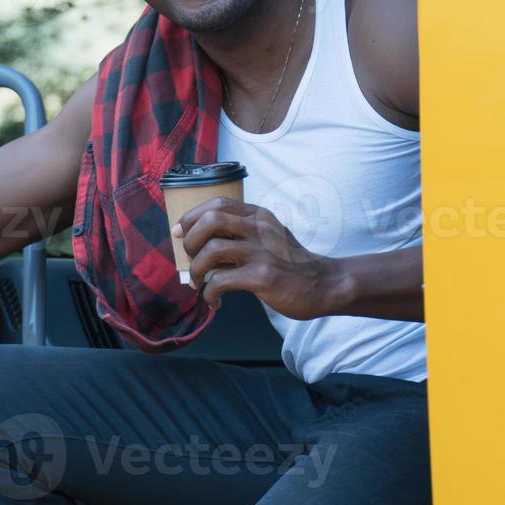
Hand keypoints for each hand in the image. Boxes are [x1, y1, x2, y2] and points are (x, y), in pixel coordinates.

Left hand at [172, 196, 344, 317]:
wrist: (324, 284)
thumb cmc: (290, 263)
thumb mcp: (268, 237)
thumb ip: (241, 233)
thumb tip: (200, 243)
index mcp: (258, 216)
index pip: (217, 203)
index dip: (192, 217)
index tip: (180, 234)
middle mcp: (259, 228)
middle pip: (210, 220)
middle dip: (191, 241)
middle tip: (191, 260)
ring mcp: (262, 252)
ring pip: (212, 251)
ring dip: (197, 270)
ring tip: (200, 283)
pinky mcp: (264, 277)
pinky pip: (222, 280)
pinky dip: (210, 293)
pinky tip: (215, 301)